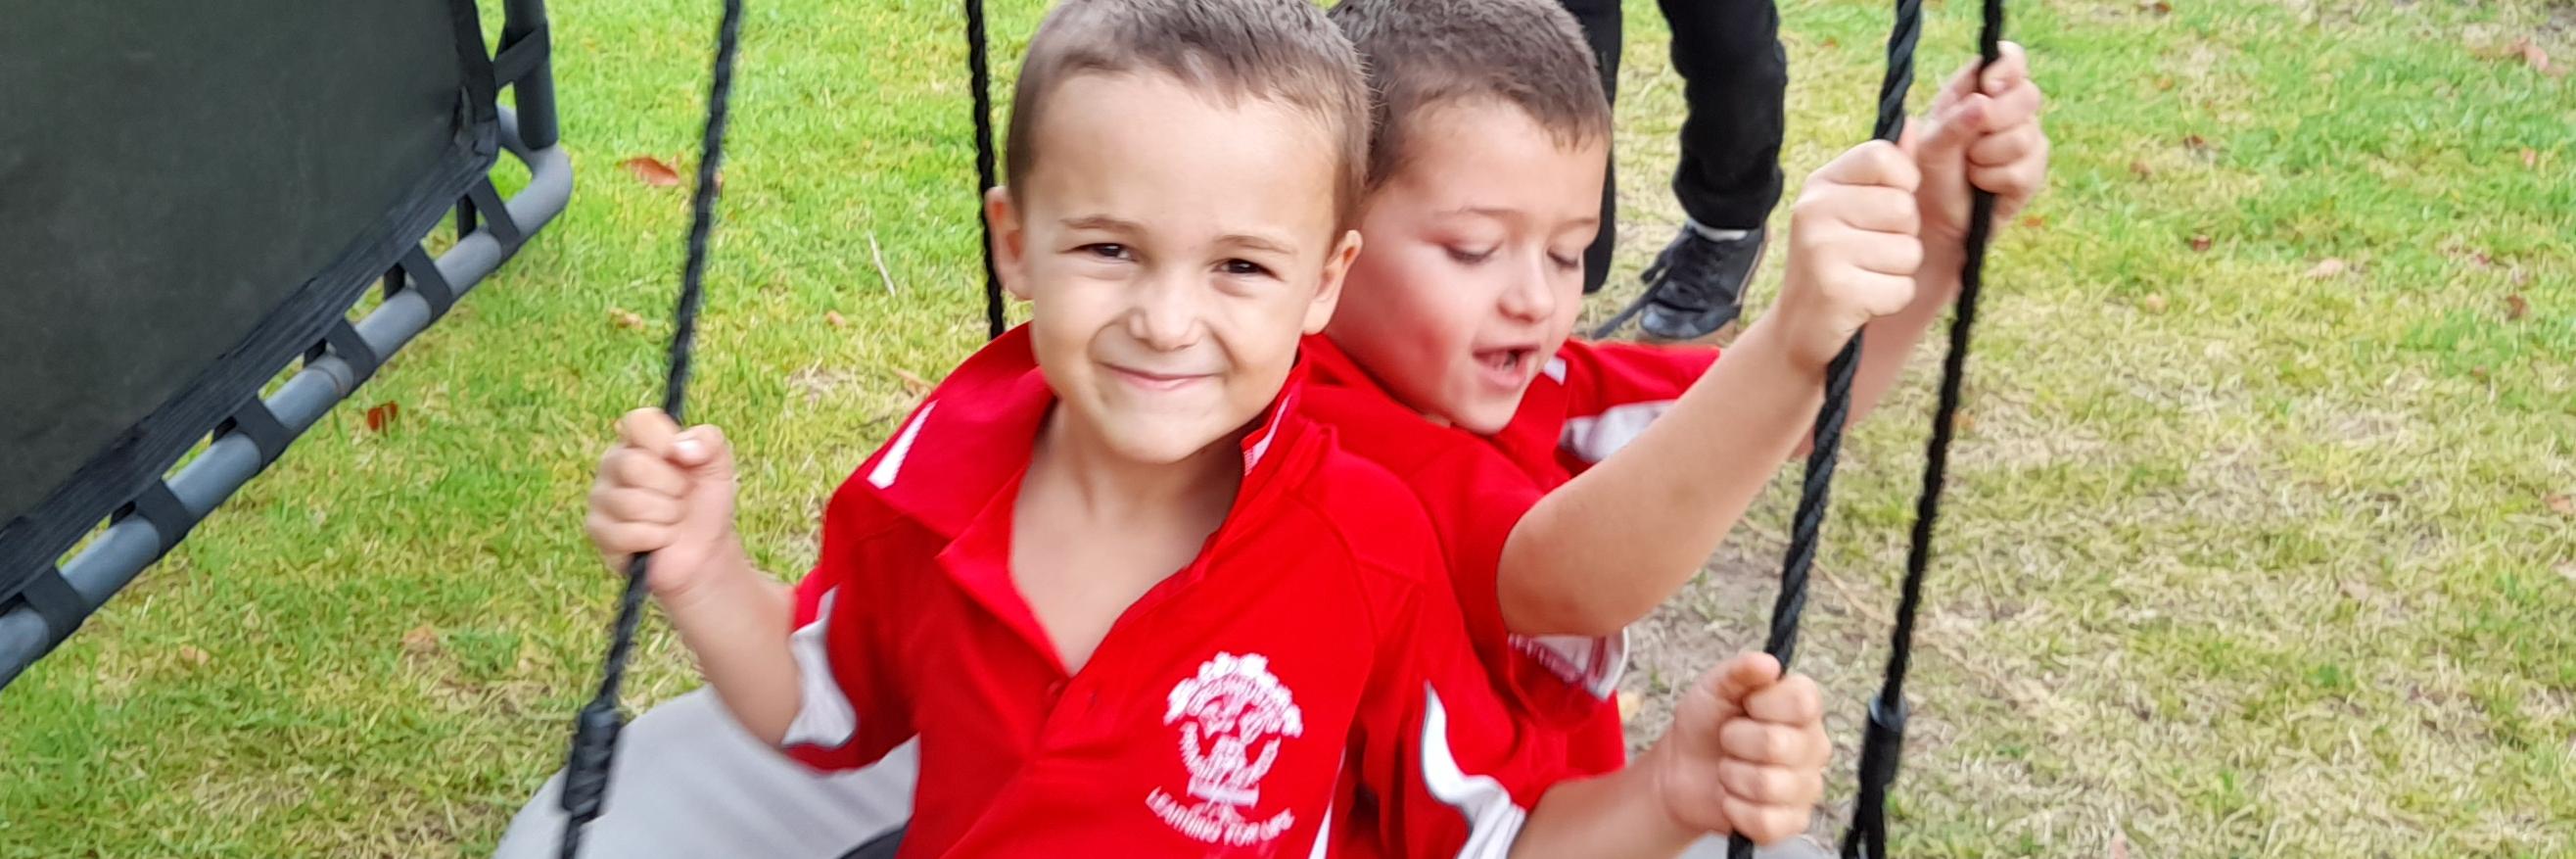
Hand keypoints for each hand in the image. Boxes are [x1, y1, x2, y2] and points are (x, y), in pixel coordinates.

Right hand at [584, 408, 745, 602]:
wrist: (705, 548)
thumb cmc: (705, 500)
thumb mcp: (719, 464)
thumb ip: (708, 441)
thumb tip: (679, 448)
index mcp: (639, 440)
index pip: (638, 422)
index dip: (664, 440)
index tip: (684, 458)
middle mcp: (613, 463)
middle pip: (633, 465)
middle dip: (673, 487)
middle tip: (681, 495)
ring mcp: (601, 497)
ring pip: (632, 503)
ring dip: (668, 516)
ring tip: (672, 518)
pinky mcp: (598, 531)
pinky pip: (628, 533)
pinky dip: (657, 539)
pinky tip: (660, 539)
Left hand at [1648, 653, 1830, 843]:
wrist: (1681, 769)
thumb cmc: (1705, 723)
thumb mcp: (1714, 687)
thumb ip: (1740, 671)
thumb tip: (1769, 663)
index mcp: (1803, 707)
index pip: (1803, 702)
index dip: (1763, 704)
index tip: (1744, 706)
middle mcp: (1814, 746)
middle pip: (1778, 745)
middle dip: (1735, 741)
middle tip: (1728, 740)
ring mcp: (1807, 787)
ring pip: (1768, 785)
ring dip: (1732, 776)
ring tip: (1728, 768)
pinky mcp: (1792, 821)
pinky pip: (1765, 822)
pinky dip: (1735, 809)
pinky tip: (1732, 798)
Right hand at [1775, 141, 1923, 369]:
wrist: (1799, 328)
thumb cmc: (1837, 263)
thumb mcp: (1854, 209)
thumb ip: (1885, 171)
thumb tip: (1911, 122)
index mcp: (1821, 183)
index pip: (1884, 157)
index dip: (1903, 184)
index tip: (1885, 210)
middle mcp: (1814, 210)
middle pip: (1905, 208)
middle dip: (1903, 238)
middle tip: (1868, 254)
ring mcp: (1821, 249)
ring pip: (1908, 251)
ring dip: (1898, 273)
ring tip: (1864, 278)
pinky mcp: (1835, 290)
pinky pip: (1901, 288)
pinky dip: (1891, 301)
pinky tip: (1862, 303)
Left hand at [1908, 42, 2048, 246]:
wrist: (1935, 219)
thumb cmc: (1929, 173)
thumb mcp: (1930, 144)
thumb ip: (1954, 121)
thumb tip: (1983, 103)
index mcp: (1981, 90)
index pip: (2010, 58)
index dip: (2007, 67)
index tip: (1988, 87)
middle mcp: (2010, 109)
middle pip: (2027, 95)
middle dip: (1993, 121)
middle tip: (1967, 143)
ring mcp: (2027, 139)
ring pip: (2023, 137)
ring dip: (1985, 158)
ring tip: (1969, 167)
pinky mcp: (2033, 171)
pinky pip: (2021, 170)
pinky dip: (1991, 179)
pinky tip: (1981, 184)